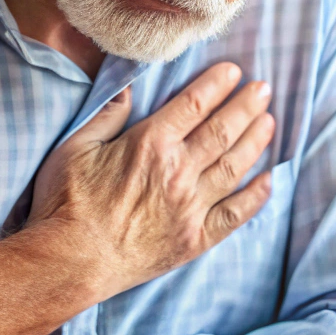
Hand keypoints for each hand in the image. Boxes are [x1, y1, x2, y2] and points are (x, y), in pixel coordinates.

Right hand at [28, 62, 274, 297]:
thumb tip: (128, 88)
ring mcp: (190, 208)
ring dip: (255, 142)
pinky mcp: (194, 239)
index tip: (234, 72)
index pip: (193, 105)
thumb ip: (106, 115)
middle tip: (264, 89)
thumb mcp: (74, 148)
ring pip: (233, 167)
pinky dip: (254, 197)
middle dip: (246, 106)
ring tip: (270, 122)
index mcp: (150, 144)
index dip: (217, 85)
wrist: (70, 262)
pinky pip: (234, 215)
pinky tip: (268, 181)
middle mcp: (178, 172)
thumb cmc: (65, 204)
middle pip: (222, 131)